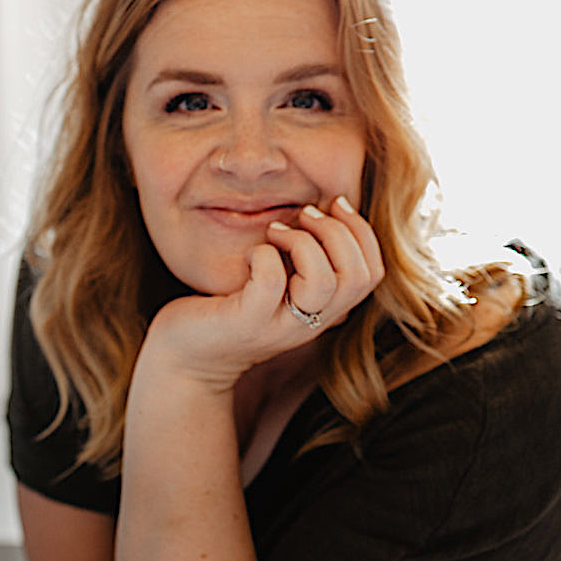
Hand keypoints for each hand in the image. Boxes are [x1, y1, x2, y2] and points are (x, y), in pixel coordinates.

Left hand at [141, 196, 384, 388]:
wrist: (188, 357)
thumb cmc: (231, 308)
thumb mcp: (278, 285)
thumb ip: (304, 260)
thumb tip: (323, 211)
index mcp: (324, 310)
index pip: (372, 273)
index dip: (362, 231)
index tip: (334, 203)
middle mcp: (309, 322)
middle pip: (357, 276)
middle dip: (337, 231)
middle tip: (303, 215)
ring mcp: (279, 325)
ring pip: (323, 281)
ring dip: (303, 241)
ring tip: (276, 231)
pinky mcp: (246, 323)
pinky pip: (271, 282)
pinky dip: (264, 255)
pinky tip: (250, 253)